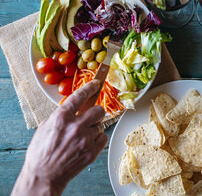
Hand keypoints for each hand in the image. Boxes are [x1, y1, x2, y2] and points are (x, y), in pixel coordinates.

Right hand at [12, 80, 107, 195]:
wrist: (44, 174)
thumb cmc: (42, 151)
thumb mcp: (46, 126)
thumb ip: (62, 115)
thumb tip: (74, 108)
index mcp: (61, 117)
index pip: (80, 96)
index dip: (90, 87)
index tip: (97, 83)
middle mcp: (75, 126)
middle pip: (98, 110)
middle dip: (95, 112)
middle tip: (90, 117)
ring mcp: (85, 140)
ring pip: (101, 125)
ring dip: (94, 128)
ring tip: (83, 136)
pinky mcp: (92, 152)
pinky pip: (103, 138)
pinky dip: (98, 139)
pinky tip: (88, 143)